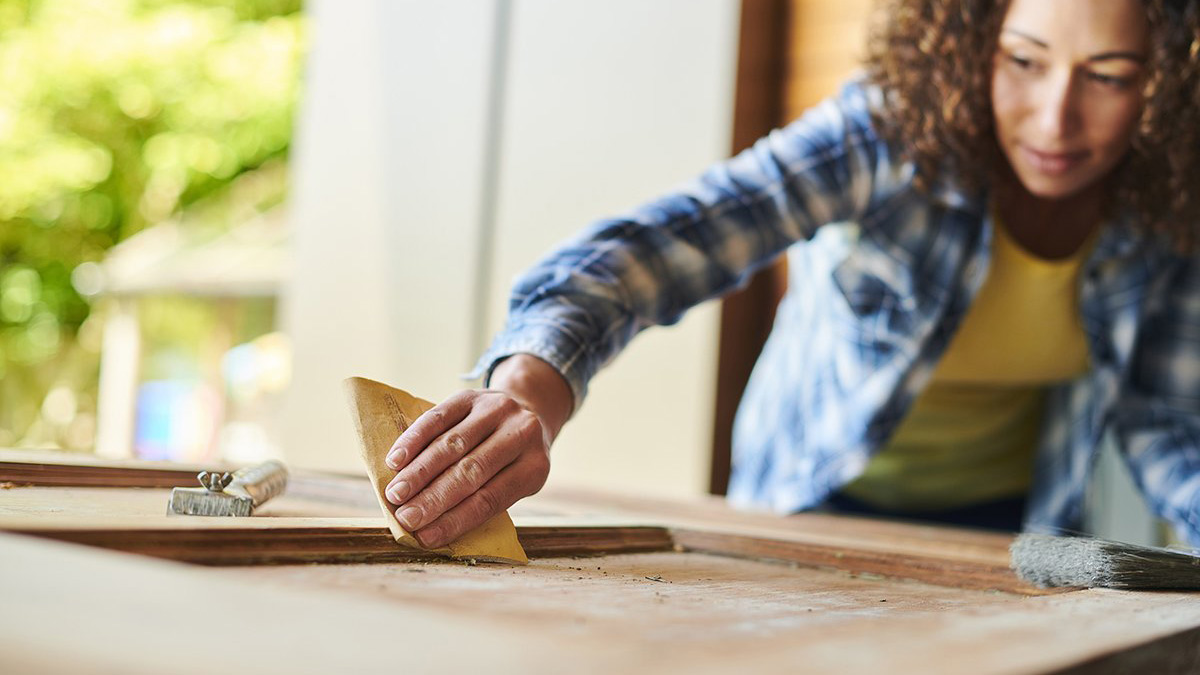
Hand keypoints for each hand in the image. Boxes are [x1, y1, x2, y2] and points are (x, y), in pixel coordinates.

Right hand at [383, 354, 572, 548]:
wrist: (527, 409)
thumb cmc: (513, 460)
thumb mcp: (514, 481)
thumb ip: (481, 501)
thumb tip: (430, 530)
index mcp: (535, 466)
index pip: (491, 498)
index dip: (456, 519)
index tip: (425, 537)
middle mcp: (520, 434)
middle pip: (471, 471)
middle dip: (434, 497)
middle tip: (405, 518)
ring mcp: (496, 410)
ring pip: (452, 444)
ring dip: (419, 472)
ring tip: (395, 494)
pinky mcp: (471, 396)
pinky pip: (438, 417)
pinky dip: (414, 440)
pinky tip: (395, 460)